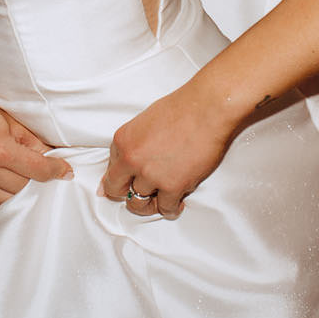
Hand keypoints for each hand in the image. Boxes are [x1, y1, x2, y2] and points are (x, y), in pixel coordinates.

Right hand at [0, 84, 70, 208]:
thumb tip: (51, 155)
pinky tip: (14, 189)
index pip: (38, 169)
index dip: (57, 170)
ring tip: (34, 183)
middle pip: (26, 188)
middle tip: (52, 176)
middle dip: (42, 182)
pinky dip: (7, 198)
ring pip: (11, 201)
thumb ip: (31, 140)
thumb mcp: (8, 119)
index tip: (65, 171)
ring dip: (25, 193)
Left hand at [99, 85, 240, 219]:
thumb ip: (133, 145)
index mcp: (122, 141)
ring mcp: (151, 175)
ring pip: (139, 204)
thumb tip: (127, 163)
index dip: (121, 179)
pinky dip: (172, 209)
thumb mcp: (144, 122)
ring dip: (151, 204)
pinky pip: (166, 209)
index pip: (110, 171)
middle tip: (144, 194)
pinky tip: (178, 202)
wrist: (208, 108)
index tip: (128, 184)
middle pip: (118, 191)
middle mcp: (132, 159)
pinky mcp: (173, 186)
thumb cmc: (182, 109)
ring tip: (162, 198)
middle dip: (128, 195)